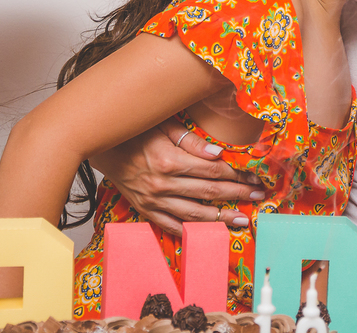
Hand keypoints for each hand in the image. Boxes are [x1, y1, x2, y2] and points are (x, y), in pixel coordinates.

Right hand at [89, 119, 264, 236]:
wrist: (98, 144)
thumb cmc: (133, 130)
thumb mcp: (162, 125)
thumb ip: (191, 141)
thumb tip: (218, 154)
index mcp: (170, 161)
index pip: (214, 171)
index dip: (238, 175)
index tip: (254, 177)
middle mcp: (163, 184)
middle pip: (210, 193)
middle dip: (238, 195)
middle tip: (259, 197)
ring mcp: (153, 200)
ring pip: (194, 215)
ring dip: (221, 218)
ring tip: (242, 221)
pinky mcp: (145, 209)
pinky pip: (170, 225)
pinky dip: (190, 230)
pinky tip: (207, 232)